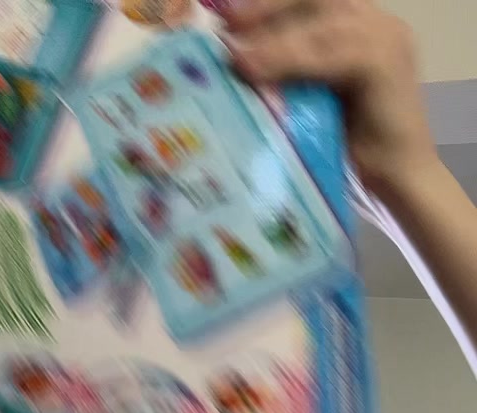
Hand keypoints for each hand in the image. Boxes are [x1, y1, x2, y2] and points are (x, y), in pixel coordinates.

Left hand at [222, 0, 436, 196]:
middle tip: (226, 23)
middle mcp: (375, 23)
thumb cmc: (353, 150)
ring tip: (235, 56)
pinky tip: (257, 69)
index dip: (267, 4)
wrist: (399, 182)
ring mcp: (385, 38)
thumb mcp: (313, 103)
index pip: (309, 2)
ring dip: (273, 39)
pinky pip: (331, 52)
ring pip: (320, 23)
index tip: (225, 15)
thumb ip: (288, 76)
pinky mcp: (384, 62)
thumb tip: (234, 64)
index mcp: (359, 28)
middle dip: (267, 7)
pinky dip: (291, 59)